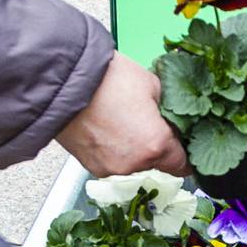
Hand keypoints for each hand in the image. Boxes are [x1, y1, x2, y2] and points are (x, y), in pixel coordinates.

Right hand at [54, 52, 189, 176]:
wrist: (64, 79)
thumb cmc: (105, 78)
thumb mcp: (152, 84)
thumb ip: (168, 109)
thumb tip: (172, 118)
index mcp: (156, 144)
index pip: (182, 165)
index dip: (183, 153)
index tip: (181, 145)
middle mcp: (134, 164)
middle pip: (158, 166)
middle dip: (158, 149)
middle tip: (149, 125)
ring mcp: (111, 168)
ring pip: (135, 166)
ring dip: (135, 151)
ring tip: (125, 124)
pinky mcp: (92, 167)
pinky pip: (114, 164)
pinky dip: (115, 151)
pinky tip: (109, 130)